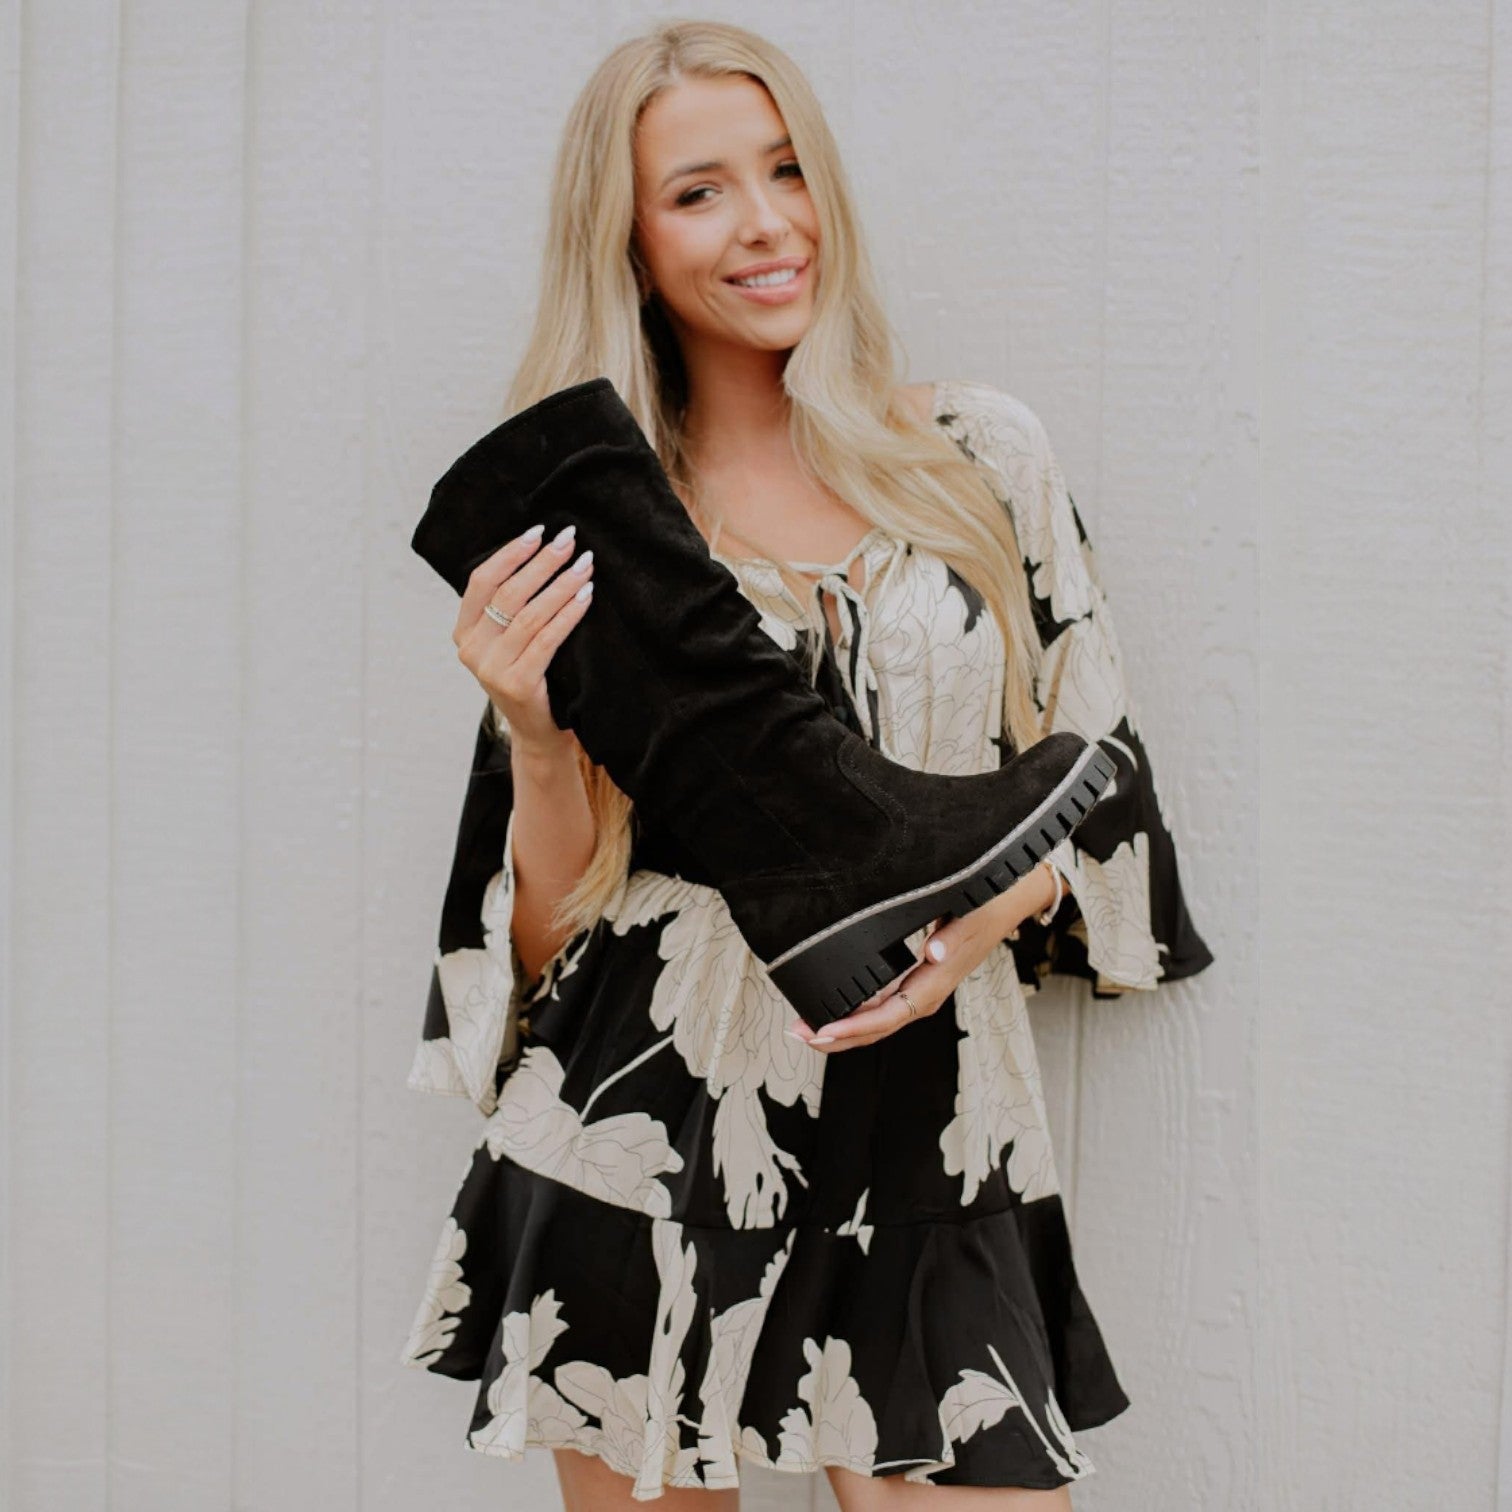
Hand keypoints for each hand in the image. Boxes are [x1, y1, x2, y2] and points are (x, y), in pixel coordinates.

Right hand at [453, 521, 595, 752]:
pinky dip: (568, 614)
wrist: (538, 732)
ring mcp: (491, 669)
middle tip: (569, 540)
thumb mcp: (509, 642)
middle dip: (542, 563)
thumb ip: (510, 608)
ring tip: (584, 565)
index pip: (481, 581)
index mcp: (464, 633)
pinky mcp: (516, 684)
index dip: (510, 553)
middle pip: (508, 593)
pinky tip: (586, 596)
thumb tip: (542, 553)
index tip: (538, 532)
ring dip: (561, 585)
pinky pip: (547, 639)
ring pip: (529, 615)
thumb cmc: (531, 677)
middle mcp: (471, 650)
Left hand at [784, 863, 1058, 1053]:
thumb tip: (933, 952)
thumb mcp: (971, 916)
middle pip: (878, 1028)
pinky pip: (884, 1007)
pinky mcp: (919, 981)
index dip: (856, 1027)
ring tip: (806, 1028)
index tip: (824, 1031)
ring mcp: (923, 989)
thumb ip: (953, 936)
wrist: (1008, 900)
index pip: (890, 1015)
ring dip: (844, 1028)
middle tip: (799, 1034)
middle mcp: (927, 992)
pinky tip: (836, 1011)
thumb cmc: (987, 907)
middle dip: (838, 1036)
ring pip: (879, 1021)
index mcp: (936, 980)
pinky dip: (858, 1014)